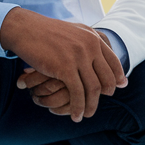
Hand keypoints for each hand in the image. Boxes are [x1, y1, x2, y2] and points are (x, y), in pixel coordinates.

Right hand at [0, 9, 125, 121]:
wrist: (25, 29)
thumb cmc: (45, 32)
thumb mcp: (72, 31)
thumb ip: (86, 41)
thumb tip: (97, 50)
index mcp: (92, 36)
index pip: (113, 60)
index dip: (118, 75)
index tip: (120, 86)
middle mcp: (89, 45)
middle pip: (106, 76)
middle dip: (107, 92)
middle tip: (101, 101)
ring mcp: (78, 56)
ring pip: (93, 88)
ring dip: (91, 105)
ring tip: (87, 114)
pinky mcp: (65, 67)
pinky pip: (78, 93)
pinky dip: (78, 107)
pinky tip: (76, 115)